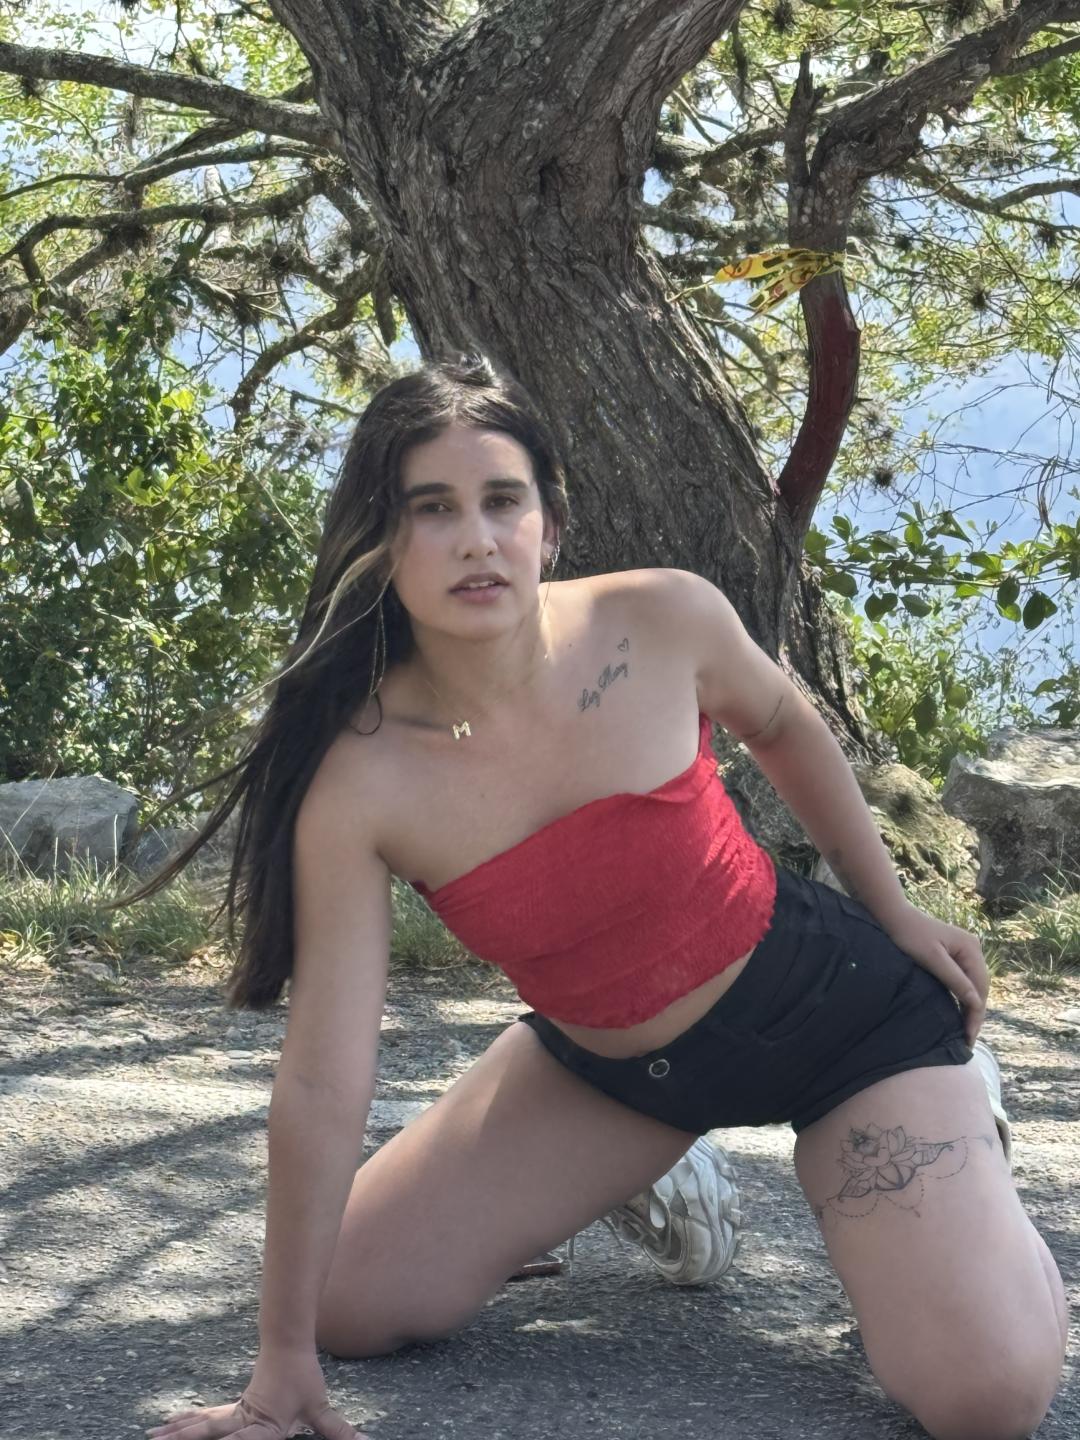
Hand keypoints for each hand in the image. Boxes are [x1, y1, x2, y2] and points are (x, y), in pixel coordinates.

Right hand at [145, 1345, 365, 1439]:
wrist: (288, 1343)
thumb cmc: (304, 1378)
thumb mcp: (320, 1407)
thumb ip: (337, 1430)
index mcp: (261, 1425)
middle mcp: (242, 1419)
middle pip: (208, 1432)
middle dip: (184, 1438)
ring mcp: (234, 1411)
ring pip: (202, 1423)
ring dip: (179, 1429)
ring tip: (153, 1434)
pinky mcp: (233, 1406)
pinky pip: (206, 1416)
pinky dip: (188, 1419)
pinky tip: (173, 1421)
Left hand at [882, 902, 988, 1045]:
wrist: (893, 915)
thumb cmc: (909, 935)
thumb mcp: (932, 959)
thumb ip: (955, 980)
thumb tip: (976, 1003)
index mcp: (971, 948)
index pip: (979, 988)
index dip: (976, 1014)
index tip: (969, 1037)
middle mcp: (974, 948)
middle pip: (980, 988)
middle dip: (975, 1014)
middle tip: (968, 1040)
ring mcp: (965, 950)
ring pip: (973, 985)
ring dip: (970, 1007)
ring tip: (966, 1031)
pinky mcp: (954, 953)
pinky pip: (963, 979)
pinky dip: (963, 996)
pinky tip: (959, 1010)